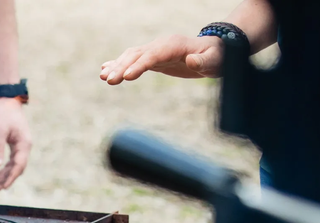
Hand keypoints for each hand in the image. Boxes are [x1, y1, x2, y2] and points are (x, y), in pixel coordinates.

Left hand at [0, 98, 30, 190]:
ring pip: (15, 165)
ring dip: (6, 175)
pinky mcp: (15, 144)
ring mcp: (21, 145)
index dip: (11, 177)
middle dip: (8, 178)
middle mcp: (25, 146)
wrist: (6, 101)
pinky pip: (12, 160)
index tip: (3, 186)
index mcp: (24, 144)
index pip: (19, 165)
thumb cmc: (2, 114)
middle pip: (18, 167)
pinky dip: (5, 167)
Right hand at [100, 35, 224, 84]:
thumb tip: (191, 61)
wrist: (215, 52)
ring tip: (103, 77)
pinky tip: (105, 69)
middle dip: (122, 67)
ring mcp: (155, 50)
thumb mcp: (214, 61)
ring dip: (116, 66)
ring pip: (131, 56)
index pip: (153, 55)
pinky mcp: (153, 58)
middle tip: (108, 80)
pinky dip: (119, 64)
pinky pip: (133, 59)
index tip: (127, 77)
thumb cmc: (216, 57)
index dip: (139, 65)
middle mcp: (161, 45)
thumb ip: (203, 61)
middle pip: (137, 55)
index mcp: (173, 45)